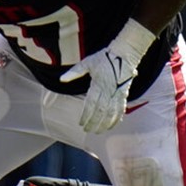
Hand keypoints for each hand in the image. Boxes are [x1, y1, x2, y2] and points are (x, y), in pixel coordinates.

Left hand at [60, 19, 154, 133]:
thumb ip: (74, 72)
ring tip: (98, 131)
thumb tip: (61, 79)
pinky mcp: (124, 94)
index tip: (81, 123)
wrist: (124, 55)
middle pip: (100, 111)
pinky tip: (112, 125)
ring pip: (111, 113)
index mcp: (98, 84)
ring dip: (104, 124)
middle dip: (94, 123)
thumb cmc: (104, 58)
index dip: (86, 115)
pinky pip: (121, 109)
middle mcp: (108, 91)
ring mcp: (117, 94)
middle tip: (87, 130)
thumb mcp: (87, 63)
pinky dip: (116, 119)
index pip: (91, 104)